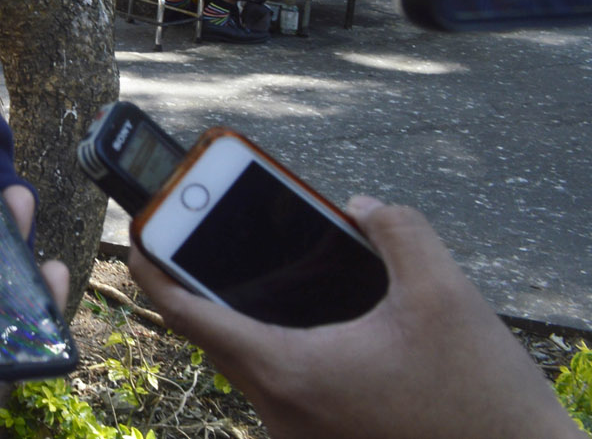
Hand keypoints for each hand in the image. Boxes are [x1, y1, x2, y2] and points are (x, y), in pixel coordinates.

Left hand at [130, 197, 577, 438]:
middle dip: (211, 284)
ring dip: (259, 321)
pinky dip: (295, 351)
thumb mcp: (447, 294)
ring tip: (274, 269)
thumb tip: (359, 208)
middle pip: (219, 338)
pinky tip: (329, 324)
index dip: (154, 267)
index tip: (136, 232)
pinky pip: (292, 392)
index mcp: (289, 372)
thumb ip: (396, 230)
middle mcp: (282, 414)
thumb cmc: (485, 400)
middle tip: (209, 233)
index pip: (187, 314)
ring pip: (258, 367)